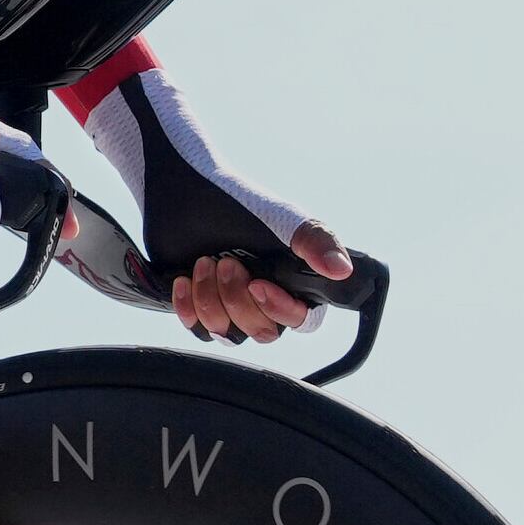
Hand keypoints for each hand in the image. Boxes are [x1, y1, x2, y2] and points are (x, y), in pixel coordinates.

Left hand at [85, 67, 335, 345]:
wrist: (179, 190)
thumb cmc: (234, 201)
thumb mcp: (280, 219)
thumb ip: (315, 241)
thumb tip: (344, 271)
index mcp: (293, 280)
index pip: (303, 320)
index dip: (281, 309)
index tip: (258, 284)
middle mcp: (266, 296)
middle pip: (263, 331)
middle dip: (238, 299)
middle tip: (225, 260)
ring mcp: (232, 304)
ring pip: (228, 333)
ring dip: (210, 299)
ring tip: (203, 261)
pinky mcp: (200, 306)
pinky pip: (198, 330)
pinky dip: (188, 306)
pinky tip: (182, 277)